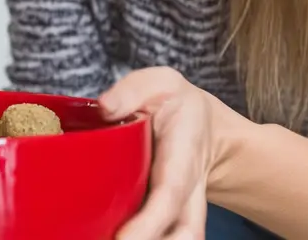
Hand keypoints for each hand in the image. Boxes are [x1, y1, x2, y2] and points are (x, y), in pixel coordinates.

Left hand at [99, 67, 243, 239]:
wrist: (203, 125)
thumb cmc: (175, 104)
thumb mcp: (159, 84)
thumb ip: (132, 92)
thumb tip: (105, 108)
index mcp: (183, 157)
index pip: (170, 195)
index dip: (149, 223)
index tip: (123, 239)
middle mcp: (187, 192)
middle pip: (185, 233)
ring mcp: (180, 209)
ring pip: (181, 239)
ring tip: (104, 239)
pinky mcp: (165, 218)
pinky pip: (162, 235)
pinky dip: (138, 237)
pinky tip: (106, 234)